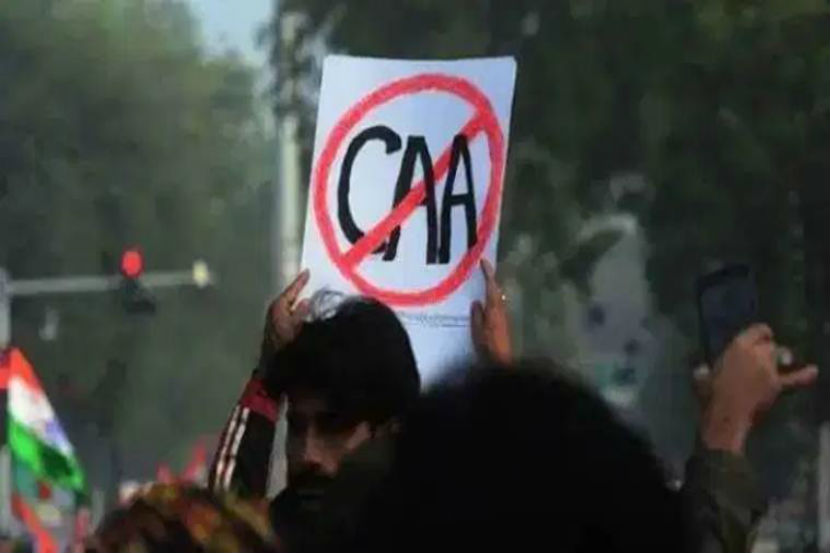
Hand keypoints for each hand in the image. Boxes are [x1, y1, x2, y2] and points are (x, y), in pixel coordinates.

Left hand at [258, 270, 310, 367]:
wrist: (276, 372)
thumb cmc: (287, 348)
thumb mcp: (298, 329)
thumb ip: (302, 314)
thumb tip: (306, 301)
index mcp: (278, 311)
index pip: (290, 292)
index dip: (299, 283)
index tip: (308, 273)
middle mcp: (273, 316)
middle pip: (287, 300)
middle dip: (297, 292)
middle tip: (308, 283)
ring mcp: (275, 326)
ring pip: (288, 309)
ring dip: (298, 304)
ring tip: (311, 298)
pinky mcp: (278, 336)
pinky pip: (289, 318)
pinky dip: (297, 314)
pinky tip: (307, 316)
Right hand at [471, 259, 511, 363]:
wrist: (501, 361)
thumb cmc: (488, 346)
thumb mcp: (477, 330)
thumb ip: (477, 315)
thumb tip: (477, 302)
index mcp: (494, 308)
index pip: (491, 286)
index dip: (488, 273)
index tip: (483, 261)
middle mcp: (501, 310)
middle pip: (496, 290)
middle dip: (490, 279)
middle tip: (481, 269)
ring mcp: (503, 317)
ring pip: (496, 298)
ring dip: (490, 289)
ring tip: (480, 282)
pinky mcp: (502, 324)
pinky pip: (495, 306)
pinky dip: (490, 299)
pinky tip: (483, 302)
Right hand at [700, 324, 817, 453]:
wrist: (726, 416)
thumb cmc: (710, 395)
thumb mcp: (701, 377)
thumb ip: (705, 370)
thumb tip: (702, 369)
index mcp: (738, 346)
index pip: (758, 331)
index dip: (761, 334)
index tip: (759, 338)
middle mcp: (757, 353)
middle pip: (770, 344)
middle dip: (767, 348)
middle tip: (759, 357)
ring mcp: (770, 369)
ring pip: (780, 357)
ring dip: (777, 358)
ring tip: (773, 364)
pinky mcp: (777, 385)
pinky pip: (794, 378)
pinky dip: (804, 375)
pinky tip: (813, 370)